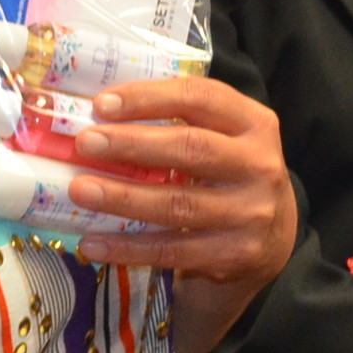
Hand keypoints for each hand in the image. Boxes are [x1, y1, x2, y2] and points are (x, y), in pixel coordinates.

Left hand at [67, 77, 297, 352]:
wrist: (273, 235)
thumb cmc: (227, 172)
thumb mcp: (222, 137)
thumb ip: (177, 120)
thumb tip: (97, 114)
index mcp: (254, 123)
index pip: (202, 98)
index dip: (150, 98)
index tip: (101, 104)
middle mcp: (259, 165)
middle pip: (191, 149)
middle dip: (132, 144)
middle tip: (85, 143)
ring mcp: (250, 213)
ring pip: (178, 204)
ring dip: (122, 198)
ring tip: (79, 190)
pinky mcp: (236, 254)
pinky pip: (172, 250)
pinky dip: (127, 247)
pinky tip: (92, 241)